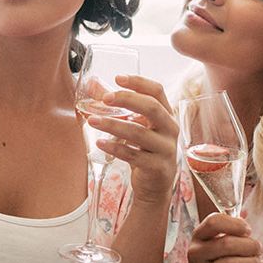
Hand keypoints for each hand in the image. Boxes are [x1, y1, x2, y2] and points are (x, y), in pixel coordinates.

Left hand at [88, 75, 178, 204]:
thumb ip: (117, 105)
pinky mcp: (157, 168)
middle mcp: (170, 129)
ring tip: (92, 120)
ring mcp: (166, 149)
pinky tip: (100, 143)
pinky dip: (115, 147)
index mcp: (167, 114)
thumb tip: (92, 84)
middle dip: (126, 100)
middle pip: (151, 108)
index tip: (117, 78)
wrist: (154, 185)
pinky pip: (134, 155)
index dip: (138, 82)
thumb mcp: (135, 124)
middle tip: (105, 99)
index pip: (157, 91)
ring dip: (113, 125)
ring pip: (139, 132)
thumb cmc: (143, 148)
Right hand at [187, 213, 262, 262]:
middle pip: (226, 244)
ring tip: (259, 262)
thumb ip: (226, 232)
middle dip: (249, 245)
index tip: (248, 230)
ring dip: (251, 262)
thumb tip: (247, 230)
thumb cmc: (214, 259)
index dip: (235, 224)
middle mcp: (196, 253)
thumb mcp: (213, 242)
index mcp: (198, 236)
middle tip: (258, 248)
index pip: (213, 222)